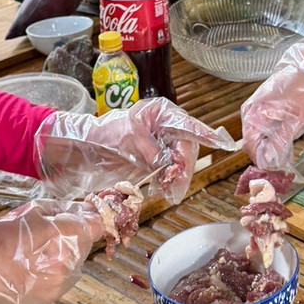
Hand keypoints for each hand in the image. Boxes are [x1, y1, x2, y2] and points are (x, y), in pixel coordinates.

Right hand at [0, 200, 102, 303]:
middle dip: (74, 231)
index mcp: (67, 237)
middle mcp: (71, 262)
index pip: (97, 223)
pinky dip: (54, 266)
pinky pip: (62, 274)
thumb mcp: (24, 216)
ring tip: (33, 247)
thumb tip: (72, 209)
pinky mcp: (52, 296)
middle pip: (85, 241)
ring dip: (64, 250)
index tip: (90, 209)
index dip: (95, 214)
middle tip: (48, 226)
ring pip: (74, 259)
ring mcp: (63, 283)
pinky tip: (30, 263)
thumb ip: (54, 211)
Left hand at [36, 98, 236, 204]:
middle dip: (184, 166)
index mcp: (160, 113)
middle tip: (175, 183)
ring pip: (180, 162)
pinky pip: (169, 171)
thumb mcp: (127, 139)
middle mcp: (165, 127)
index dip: (205, 134)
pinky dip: (168, 181)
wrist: (82, 148)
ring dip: (176, 177)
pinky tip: (162, 189)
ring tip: (167, 190)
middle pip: (187, 147)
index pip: (188, 125)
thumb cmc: (102, 135)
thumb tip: (167, 162)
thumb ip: (149, 149)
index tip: (221, 142)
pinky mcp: (154, 160)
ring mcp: (160, 144)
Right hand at [241, 42, 303, 173]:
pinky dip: (274, 133)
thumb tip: (269, 161)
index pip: (251, 145)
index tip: (276, 168)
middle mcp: (251, 111)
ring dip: (271, 143)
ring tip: (288, 146)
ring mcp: (256, 107)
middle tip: (284, 159)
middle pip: (253, 141)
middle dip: (267, 152)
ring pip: (259, 134)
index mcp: (254, 114)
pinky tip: (288, 133)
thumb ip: (280, 141)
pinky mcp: (263, 105)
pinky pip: (264, 125)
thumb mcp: (296, 120)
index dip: (262, 159)